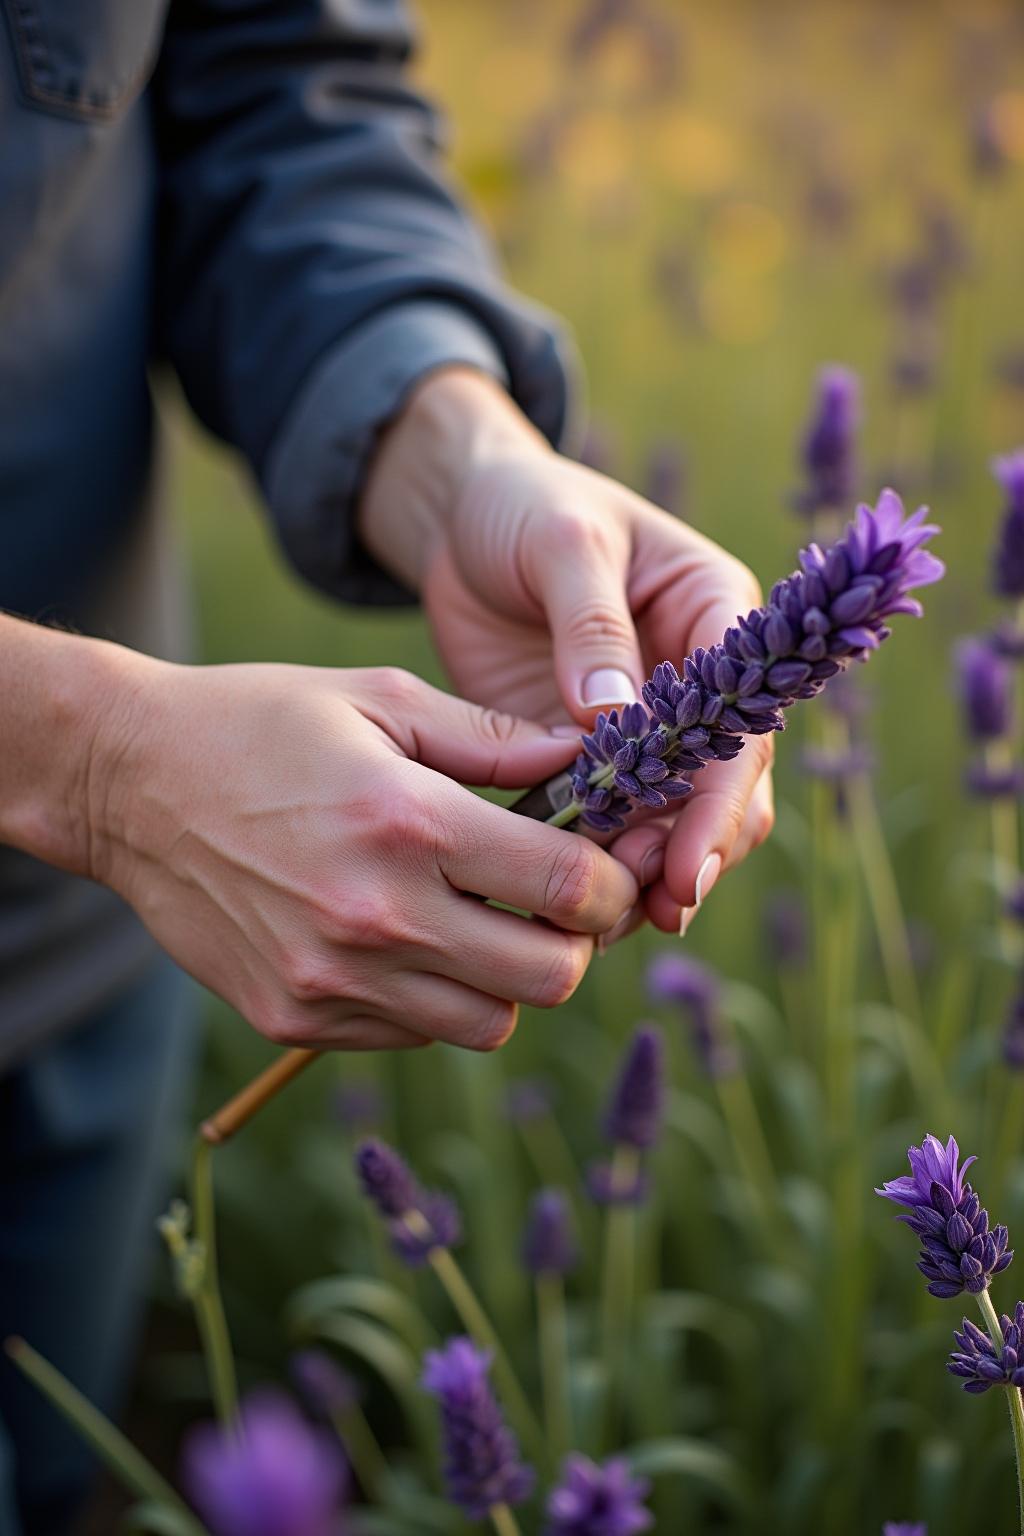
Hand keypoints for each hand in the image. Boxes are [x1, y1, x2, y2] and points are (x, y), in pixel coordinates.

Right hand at [13, 635, 636, 1050]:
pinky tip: (408, 943)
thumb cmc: (259, 723)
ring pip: (486, 1024)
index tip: (604, 868)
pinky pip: (412, 1035)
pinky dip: (434, 1000)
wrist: (127, 784)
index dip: (613, 883)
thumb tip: (585, 762)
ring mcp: (333, 980)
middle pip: (548, 978)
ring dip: (506, 980)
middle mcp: (377, 916)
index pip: (569, 889)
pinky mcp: (295, 1018)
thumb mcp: (378, 697)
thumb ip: (492, 737)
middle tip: (553, 904)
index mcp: (410, 823)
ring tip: (478, 923)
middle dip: (573, 943)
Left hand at [359, 369, 774, 934]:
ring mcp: (649, 727)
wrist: (462, 518)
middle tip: (636, 906)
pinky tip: (562, 900)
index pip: (742, 728)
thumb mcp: (562, 540)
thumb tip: (616, 713)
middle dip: (687, 854)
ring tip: (596, 918)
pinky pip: (608, 824)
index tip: (686, 868)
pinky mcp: (591, 756)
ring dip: (643, 873)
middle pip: (723, 793)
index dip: (718, 805)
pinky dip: (593, 864)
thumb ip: (590, 621)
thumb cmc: (525, 504)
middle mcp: (701, 685)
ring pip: (671, 823)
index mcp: (719, 619)